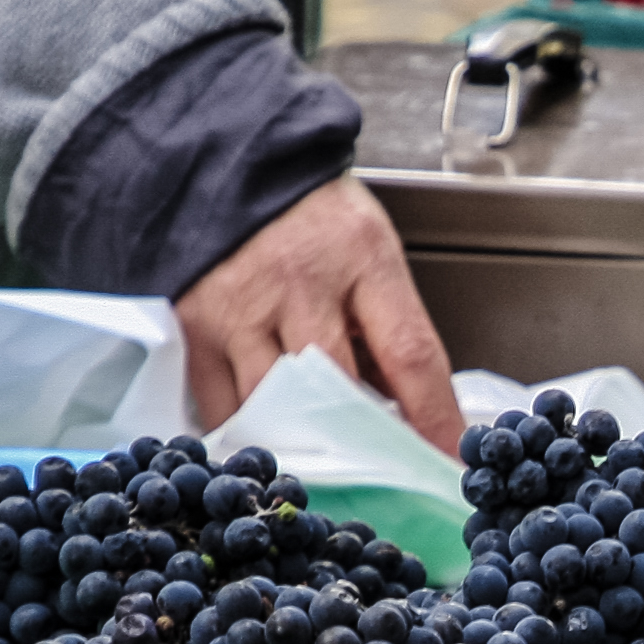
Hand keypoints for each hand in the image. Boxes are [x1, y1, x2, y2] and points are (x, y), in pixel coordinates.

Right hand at [174, 174, 460, 449]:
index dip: (432, 419)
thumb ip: (386, 321)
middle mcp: (300, 283)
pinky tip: (271, 441)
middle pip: (341, 391)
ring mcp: (241, 308)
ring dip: (307, 446)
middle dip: (368, 446)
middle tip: (388, 482)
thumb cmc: (309, 210)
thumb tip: (407, 406)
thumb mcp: (369, 247)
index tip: (448, 460)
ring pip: (280, 409)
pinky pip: (225, 407)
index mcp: (362, 257)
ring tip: (328, 467)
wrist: (224, 160)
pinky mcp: (195, 328)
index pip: (411, 355)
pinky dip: (251, 434)